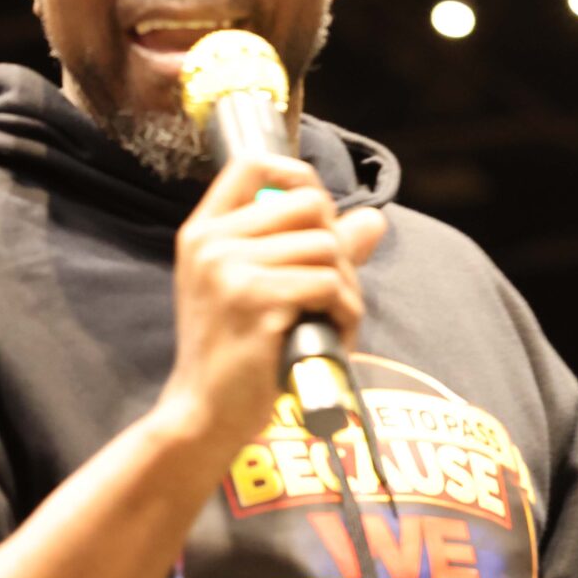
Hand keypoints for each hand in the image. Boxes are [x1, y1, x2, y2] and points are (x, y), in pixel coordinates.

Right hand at [152, 153, 387, 465]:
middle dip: (337, 246)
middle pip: (309, 206)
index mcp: (203, 233)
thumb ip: (309, 249)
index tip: (318, 210)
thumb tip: (374, 220)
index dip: (297, 175)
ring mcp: (230, 270)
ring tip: (333, 319)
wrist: (203, 413)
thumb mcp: (254, 291)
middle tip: (333, 288)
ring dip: (346, 287)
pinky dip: (345, 312)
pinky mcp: (257, 301)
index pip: (251, 165)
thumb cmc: (233, 354)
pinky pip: (328, 285)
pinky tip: (333, 334)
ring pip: (326, 248)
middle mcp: (211, 243)